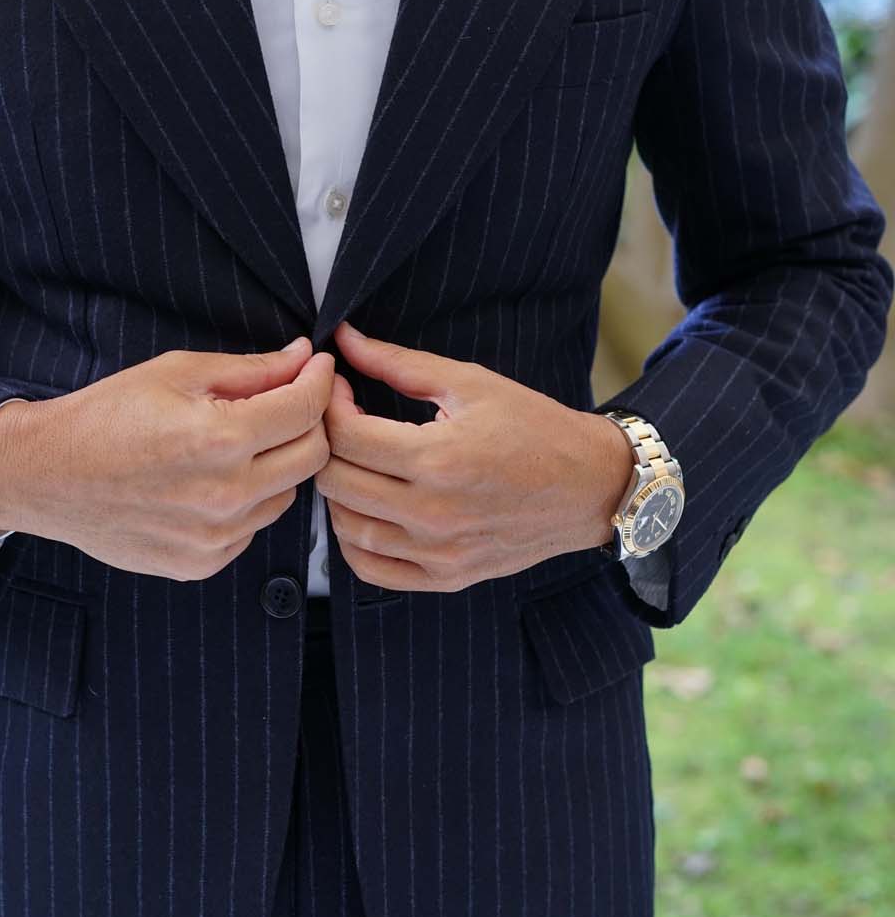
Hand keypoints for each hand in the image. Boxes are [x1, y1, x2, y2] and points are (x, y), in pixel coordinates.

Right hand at [0, 337, 334, 579]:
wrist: (45, 477)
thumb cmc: (104, 417)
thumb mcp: (176, 373)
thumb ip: (250, 369)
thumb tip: (303, 358)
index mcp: (219, 439)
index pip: (306, 409)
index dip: (320, 380)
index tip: (319, 366)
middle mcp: (224, 495)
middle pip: (312, 456)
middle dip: (309, 421)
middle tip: (290, 400)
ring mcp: (215, 537)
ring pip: (286, 494)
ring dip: (277, 464)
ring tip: (237, 442)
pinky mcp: (202, 563)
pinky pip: (253, 527)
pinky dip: (247, 501)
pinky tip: (211, 481)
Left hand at [315, 319, 633, 592]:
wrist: (591, 486)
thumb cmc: (535, 428)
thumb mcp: (470, 384)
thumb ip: (399, 364)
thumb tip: (344, 339)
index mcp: (440, 459)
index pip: (346, 436)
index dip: (328, 405)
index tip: (339, 389)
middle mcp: (434, 514)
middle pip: (335, 482)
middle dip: (325, 444)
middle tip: (340, 422)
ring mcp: (438, 552)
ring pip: (345, 527)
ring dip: (336, 490)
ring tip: (354, 462)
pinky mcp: (445, 577)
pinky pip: (371, 568)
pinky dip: (352, 539)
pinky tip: (364, 508)